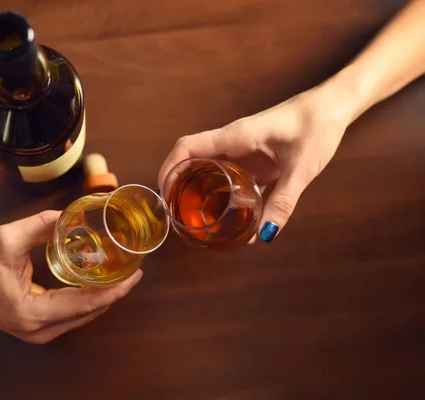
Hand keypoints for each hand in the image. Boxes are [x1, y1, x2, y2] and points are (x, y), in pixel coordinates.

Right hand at [0, 210, 142, 343]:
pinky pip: (75, 314)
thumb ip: (40, 225)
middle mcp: (40, 330)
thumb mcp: (5, 239)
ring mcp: (41, 333)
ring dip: (105, 294)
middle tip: (134, 267)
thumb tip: (71, 216)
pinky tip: (101, 280)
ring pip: (85, 315)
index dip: (114, 289)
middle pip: (90, 312)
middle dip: (115, 290)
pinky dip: (90, 298)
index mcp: (32, 313)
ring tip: (123, 272)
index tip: (135, 274)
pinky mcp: (42, 327)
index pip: (84, 304)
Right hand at [158, 87, 351, 242]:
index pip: (189, 147)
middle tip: (176, 214)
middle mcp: (233, 142)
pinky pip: (229, 176)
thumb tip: (264, 234)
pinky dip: (222, 194)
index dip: (169, 167)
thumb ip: (283, 201)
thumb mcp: (301, 168)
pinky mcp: (254, 159)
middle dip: (178, 185)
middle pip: (192, 160)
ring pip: (209, 169)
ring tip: (196, 220)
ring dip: (199, 190)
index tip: (161, 191)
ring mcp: (242, 150)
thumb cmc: (317, 126)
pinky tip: (228, 216)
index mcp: (236, 136)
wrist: (333, 107)